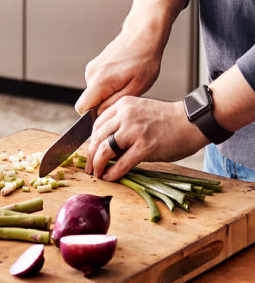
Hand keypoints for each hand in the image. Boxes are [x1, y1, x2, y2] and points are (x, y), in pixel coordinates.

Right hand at [74, 24, 165, 114]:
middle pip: (88, 100)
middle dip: (103, 103)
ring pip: (94, 92)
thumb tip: (100, 113)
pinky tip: (122, 76)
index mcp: (100, 82)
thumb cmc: (144, 59)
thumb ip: (114, 103)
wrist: (143, 35)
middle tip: (124, 94)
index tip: (108, 111)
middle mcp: (91, 74)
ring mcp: (91, 69)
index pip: (81, 108)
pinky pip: (96, 83)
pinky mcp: (94, 65)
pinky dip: (107, 85)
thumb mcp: (137, 87)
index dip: (92, 115)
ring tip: (125, 82)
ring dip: (107, 93)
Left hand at [85, 97, 207, 180]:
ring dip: (98, 165)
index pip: (97, 124)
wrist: (193, 122)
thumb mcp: (140, 111)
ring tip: (97, 173)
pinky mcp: (145, 147)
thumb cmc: (168, 120)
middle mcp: (126, 116)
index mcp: (123, 105)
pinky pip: (122, 163)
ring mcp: (135, 131)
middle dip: (90, 155)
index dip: (91, 141)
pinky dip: (113, 172)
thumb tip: (105, 145)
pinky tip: (109, 177)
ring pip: (105, 150)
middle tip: (89, 167)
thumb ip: (122, 122)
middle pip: (98, 138)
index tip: (91, 151)